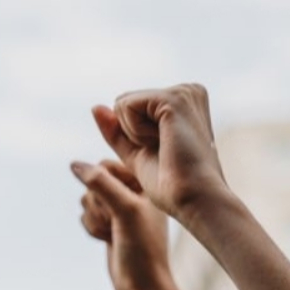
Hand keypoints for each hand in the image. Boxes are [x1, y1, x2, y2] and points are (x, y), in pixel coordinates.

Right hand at [72, 159, 170, 289]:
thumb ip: (100, 184)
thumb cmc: (142, 249)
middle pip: (92, 183)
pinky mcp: (111, 223)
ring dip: (94, 219)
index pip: (105, 166)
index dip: (102, 187)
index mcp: (145, 183)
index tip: (120, 208)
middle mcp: (134, 193)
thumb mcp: (124, 211)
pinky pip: (86, 215)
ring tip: (114, 233)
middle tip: (117, 224)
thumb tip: (74, 164)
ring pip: (87, 199)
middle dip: (97, 206)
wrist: (143, 286)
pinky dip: (92, 228)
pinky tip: (108, 240)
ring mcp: (121, 209)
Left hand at [93, 84, 227, 220]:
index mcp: (184, 102)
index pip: (130, 107)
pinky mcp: (174, 98)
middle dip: (132, 133)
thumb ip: (117, 130)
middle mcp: (187, 90)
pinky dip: (135, 131)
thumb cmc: (171, 183)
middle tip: (163, 151)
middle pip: (124, 103)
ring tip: (165, 147)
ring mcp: (182, 92)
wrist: (194, 199)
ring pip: (123, 104)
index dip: (133, 136)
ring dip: (134, 134)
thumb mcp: (136, 152)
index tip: (163, 151)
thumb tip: (95, 107)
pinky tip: (162, 142)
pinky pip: (126, 106)